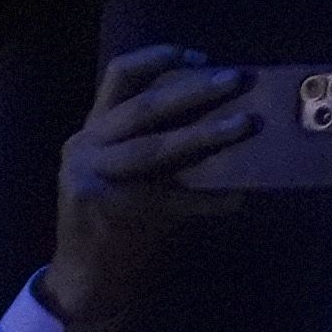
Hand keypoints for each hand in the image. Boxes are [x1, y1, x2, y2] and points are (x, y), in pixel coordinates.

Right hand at [44, 44, 260, 331]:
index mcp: (94, 128)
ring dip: (203, 135)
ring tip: (244, 126)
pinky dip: (207, 198)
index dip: (158, 57)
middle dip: (192, 90)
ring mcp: (91, 177)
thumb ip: (160, 140)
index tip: (203, 55)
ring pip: (153, 147)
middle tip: (237, 79)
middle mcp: (86, 145)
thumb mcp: (130, 169)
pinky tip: (238, 198)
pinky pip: (169, 199)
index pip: (118, 75)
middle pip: (142, 106)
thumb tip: (229, 111)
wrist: (87, 276)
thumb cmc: (121, 216)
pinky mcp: (107, 209)